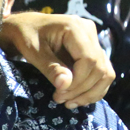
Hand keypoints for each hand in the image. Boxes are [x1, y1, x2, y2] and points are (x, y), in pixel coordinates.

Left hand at [0, 12, 115, 108]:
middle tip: (60, 99)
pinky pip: (102, 73)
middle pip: (100, 68)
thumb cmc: (25, 35)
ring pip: (105, 73)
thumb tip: (65, 85)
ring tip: (68, 102)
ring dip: (90, 93)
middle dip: (82, 90)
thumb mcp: (32, 52)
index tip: (59, 93)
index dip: (78, 81)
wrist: (24, 26)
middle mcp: (89, 32)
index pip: (89, 60)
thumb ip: (50, 68)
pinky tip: (76, 98)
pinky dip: (92, 89)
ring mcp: (93, 41)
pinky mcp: (92, 50)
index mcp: (75, 27)